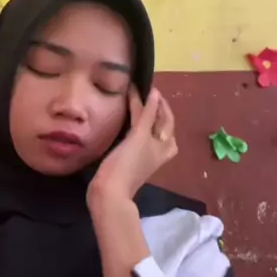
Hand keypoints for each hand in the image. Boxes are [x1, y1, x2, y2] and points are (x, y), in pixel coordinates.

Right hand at [87, 86, 177, 210]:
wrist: (109, 192)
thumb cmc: (127, 164)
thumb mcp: (140, 137)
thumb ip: (147, 114)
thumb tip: (154, 92)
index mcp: (166, 144)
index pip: (166, 116)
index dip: (159, 101)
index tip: (147, 85)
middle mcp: (158, 147)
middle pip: (157, 122)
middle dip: (151, 106)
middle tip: (138, 89)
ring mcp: (144, 152)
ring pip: (146, 128)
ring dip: (141, 113)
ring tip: (132, 98)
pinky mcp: (130, 156)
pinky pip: (134, 134)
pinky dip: (132, 123)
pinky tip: (124, 116)